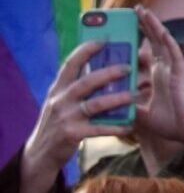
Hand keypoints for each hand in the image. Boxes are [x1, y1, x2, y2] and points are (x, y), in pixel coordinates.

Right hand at [17, 42, 128, 192]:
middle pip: (87, 81)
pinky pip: (99, 128)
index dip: (87, 49)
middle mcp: (60, 100)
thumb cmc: (57, 123)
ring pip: (96, 104)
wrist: (40, 154)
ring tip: (134, 95)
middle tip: (129, 67)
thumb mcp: (60, 102)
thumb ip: (74, 87)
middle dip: (109, 73)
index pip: (70, 63)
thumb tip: (102, 68)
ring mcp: (66, 117)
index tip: (104, 39)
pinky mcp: (72, 134)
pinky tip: (129, 124)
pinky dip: (116, 126)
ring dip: (118, 98)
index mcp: (57, 89)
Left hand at [132, 11, 183, 154]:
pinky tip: (163, 31)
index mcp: (159, 75)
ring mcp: (174, 70)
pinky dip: (169, 42)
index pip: (149, 50)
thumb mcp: (141, 114)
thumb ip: (129, 106)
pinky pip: (174, 56)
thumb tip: (112, 103)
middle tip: (135, 9)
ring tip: (144, 11)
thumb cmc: (169, 124)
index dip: (142, 36)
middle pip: (156, 40)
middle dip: (146, 24)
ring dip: (155, 26)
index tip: (132, 24)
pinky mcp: (180, 76)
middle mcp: (166, 69)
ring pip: (164, 42)